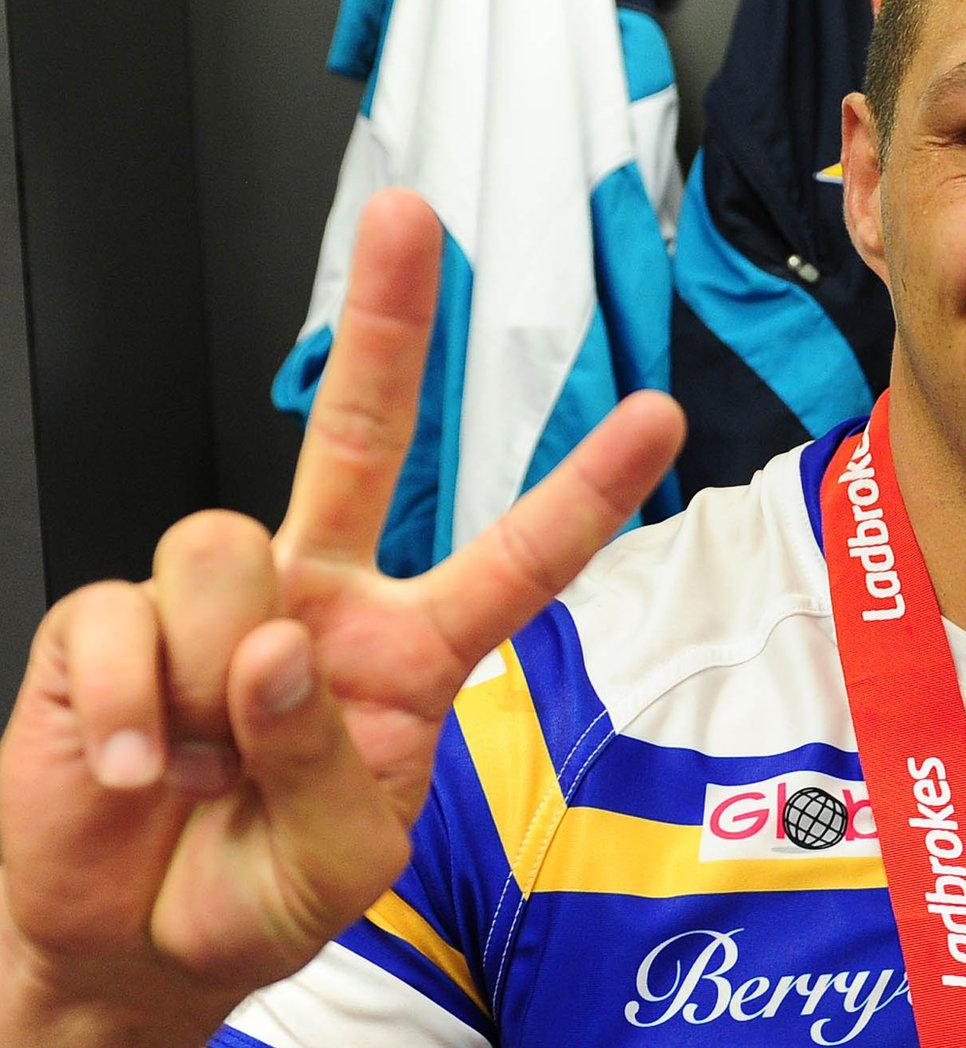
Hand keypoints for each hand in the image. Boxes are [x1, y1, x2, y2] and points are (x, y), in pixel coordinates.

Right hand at [0, 190, 684, 1042]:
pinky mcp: (107, 622)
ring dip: (218, 674)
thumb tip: (276, 647)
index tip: (658, 416)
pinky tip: (144, 768)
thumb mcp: (343, 858)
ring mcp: (214, 603)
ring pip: (224, 547)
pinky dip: (136, 711)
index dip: (586, 489)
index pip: (514, 558)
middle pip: (357, 438)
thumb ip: (330, 757)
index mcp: (407, 651)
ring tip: (206, 763)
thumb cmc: (262, 891)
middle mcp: (317, 599)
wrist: (137, 944)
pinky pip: (122, 620)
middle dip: (384, 325)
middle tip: (412, 221)